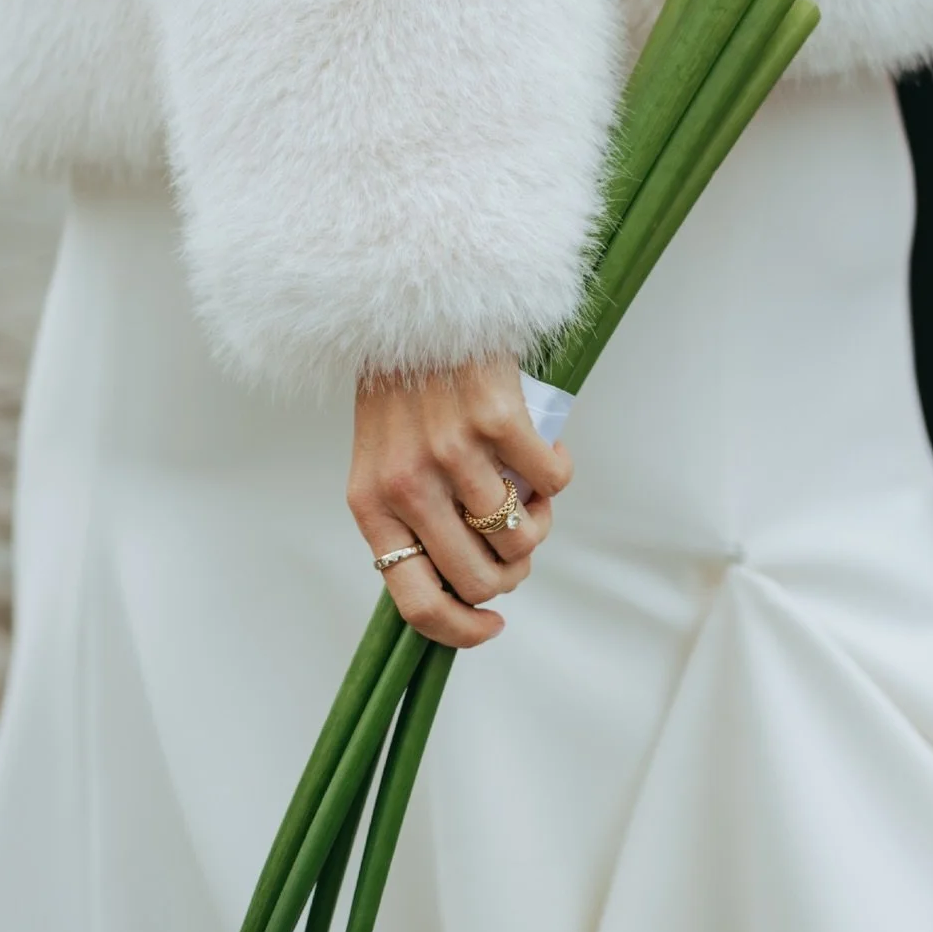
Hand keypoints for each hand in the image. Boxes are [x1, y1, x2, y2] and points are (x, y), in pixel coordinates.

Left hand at [348, 356, 573, 647]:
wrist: (409, 303)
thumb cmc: (401, 389)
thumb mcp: (382, 462)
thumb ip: (411, 519)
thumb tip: (467, 579)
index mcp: (373, 506)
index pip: (417, 602)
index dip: (462, 629)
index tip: (491, 623)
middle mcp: (408, 486)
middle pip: (480, 580)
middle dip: (511, 574)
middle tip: (517, 540)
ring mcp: (453, 454)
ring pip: (521, 537)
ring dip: (538, 525)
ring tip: (530, 493)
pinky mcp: (497, 420)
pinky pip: (552, 481)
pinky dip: (559, 474)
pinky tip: (548, 453)